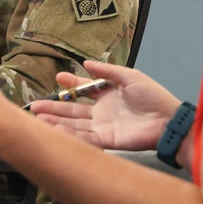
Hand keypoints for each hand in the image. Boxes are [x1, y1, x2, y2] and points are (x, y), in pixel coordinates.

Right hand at [30, 59, 180, 150]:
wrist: (167, 120)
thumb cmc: (153, 96)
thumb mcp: (130, 77)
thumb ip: (107, 72)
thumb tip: (85, 63)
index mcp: (109, 94)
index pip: (84, 90)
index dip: (70, 85)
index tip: (57, 79)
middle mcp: (102, 111)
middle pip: (73, 109)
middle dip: (55, 106)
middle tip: (35, 105)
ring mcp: (103, 126)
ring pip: (74, 124)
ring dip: (56, 122)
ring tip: (38, 119)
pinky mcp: (106, 140)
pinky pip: (84, 138)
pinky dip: (69, 135)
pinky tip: (55, 131)